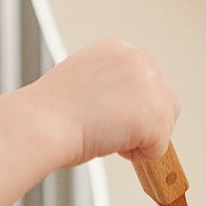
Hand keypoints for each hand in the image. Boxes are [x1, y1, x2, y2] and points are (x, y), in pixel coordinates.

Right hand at [26, 40, 179, 167]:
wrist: (41, 123)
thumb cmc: (48, 112)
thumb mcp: (81, 82)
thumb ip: (108, 85)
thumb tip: (123, 106)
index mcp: (118, 49)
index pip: (145, 81)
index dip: (129, 106)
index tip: (107, 115)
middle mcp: (139, 61)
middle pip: (164, 101)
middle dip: (141, 122)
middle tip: (106, 129)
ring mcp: (151, 87)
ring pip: (163, 125)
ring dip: (138, 138)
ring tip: (105, 135)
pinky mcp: (156, 117)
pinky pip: (158, 148)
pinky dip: (137, 156)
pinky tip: (110, 144)